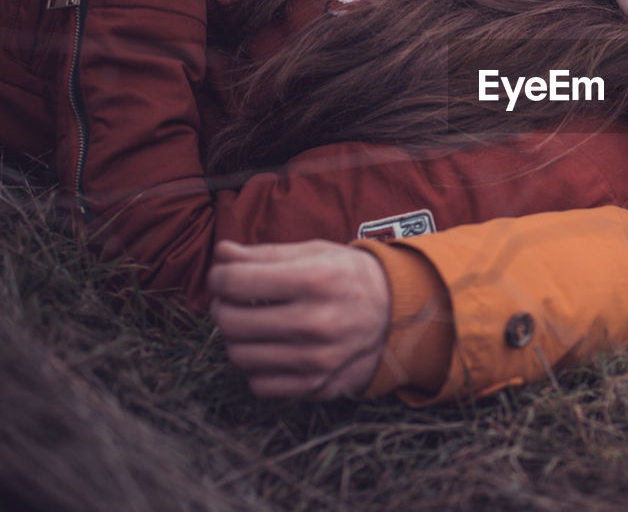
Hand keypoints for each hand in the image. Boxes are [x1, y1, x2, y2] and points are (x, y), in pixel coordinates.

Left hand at [208, 239, 390, 398]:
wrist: (398, 314)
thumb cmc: (350, 277)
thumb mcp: (316, 253)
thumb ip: (265, 254)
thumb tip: (222, 253)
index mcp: (316, 280)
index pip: (236, 282)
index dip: (219, 277)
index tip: (224, 275)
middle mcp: (317, 322)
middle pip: (231, 322)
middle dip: (223, 306)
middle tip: (234, 299)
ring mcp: (317, 359)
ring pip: (240, 356)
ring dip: (237, 338)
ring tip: (252, 323)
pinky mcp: (316, 385)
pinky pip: (259, 384)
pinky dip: (257, 367)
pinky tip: (271, 348)